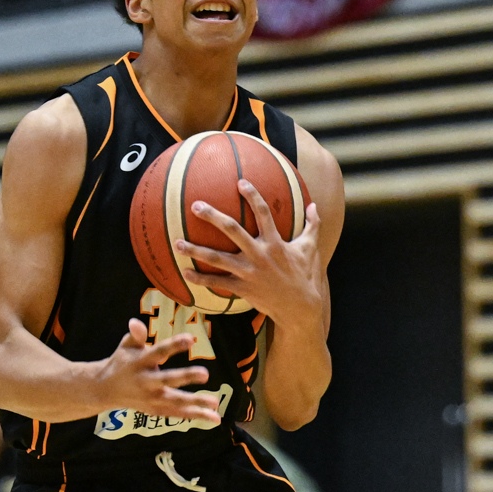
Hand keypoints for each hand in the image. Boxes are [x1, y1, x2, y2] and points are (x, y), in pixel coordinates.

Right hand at [95, 318, 221, 425]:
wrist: (104, 390)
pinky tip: (214, 417)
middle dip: (186, 377)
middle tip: (205, 374)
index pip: (158, 352)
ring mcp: (151, 399)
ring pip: (175, 402)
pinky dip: (195, 416)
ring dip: (196, 404)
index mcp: (140, 362)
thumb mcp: (126, 346)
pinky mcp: (155, 410)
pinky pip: (177, 414)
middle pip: (168, 380)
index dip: (174, 345)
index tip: (190, 339)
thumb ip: (135, 335)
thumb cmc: (122, 362)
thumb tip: (136, 322)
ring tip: (215, 403)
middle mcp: (146, 382)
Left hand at [177, 181, 326, 331]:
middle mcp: (259, 254)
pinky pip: (217, 282)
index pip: (263, 213)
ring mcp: (248, 272)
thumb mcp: (311, 249)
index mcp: (275, 242)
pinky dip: (200, 278)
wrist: (300, 309)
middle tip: (196, 206)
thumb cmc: (305, 276)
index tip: (240, 182)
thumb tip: (315, 206)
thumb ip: (312, 226)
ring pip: (217, 258)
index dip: (252, 196)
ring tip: (177, 243)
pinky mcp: (242, 288)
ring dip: (196, 250)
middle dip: (213, 217)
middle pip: (232, 230)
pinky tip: (184, 272)